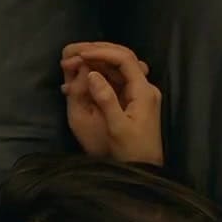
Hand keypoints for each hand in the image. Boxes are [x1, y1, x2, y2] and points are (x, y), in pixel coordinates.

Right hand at [59, 41, 163, 165]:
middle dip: (100, 53)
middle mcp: (145, 88)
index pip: (124, 59)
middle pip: (124, 59)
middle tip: (76, 53)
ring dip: (99, 63)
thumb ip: (105, 99)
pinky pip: (118, 80)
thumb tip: (91, 74)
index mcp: (143, 91)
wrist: (145, 169)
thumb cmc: (132, 151)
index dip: (102, 53)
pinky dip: (102, 75)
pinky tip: (86, 76)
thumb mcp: (117, 127)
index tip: (82, 54)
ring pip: (120, 69)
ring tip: (77, 62)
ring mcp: (140, 94)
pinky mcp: (134, 101)